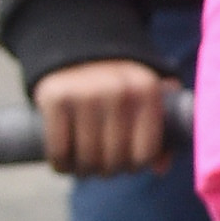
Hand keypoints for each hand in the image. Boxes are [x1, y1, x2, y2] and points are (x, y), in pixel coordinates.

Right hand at [34, 54, 177, 179]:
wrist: (79, 48)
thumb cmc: (120, 83)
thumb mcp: (148, 94)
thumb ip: (164, 127)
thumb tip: (160, 168)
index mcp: (147, 90)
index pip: (145, 154)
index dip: (134, 166)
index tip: (126, 164)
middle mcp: (119, 90)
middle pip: (114, 160)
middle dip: (108, 171)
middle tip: (101, 166)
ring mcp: (85, 93)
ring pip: (87, 159)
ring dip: (84, 172)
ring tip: (84, 167)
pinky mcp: (55, 97)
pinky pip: (59, 150)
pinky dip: (60, 165)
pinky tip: (63, 163)